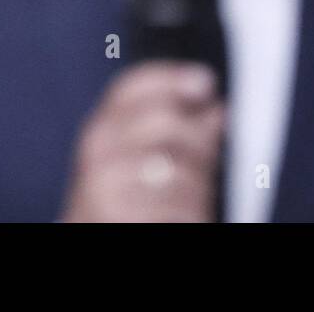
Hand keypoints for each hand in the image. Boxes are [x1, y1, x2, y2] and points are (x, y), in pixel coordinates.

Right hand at [61, 63, 224, 222]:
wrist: (96, 235)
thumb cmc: (126, 202)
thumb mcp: (140, 161)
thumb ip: (175, 132)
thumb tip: (217, 109)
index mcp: (99, 131)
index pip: (132, 88)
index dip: (171, 79)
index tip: (205, 81)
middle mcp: (97, 152)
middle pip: (165, 123)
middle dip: (200, 139)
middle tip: (211, 155)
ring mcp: (104, 185)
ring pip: (181, 172)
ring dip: (200, 187)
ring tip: (192, 199)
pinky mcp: (118, 216)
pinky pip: (181, 208)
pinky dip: (195, 214)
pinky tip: (188, 216)